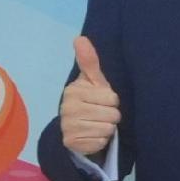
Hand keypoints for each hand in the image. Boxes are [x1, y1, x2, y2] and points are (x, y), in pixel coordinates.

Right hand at [57, 34, 122, 158]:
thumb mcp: (93, 81)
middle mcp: (67, 108)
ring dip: (107, 128)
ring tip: (97, 124)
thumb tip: (80, 38)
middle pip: (112, 114)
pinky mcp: (72, 143)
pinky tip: (92, 135)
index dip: (111, 100)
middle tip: (101, 114)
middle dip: (111, 115)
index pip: (111, 97)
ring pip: (107, 129)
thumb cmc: (90, 100)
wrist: (76, 128)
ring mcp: (68, 126)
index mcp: (73, 91)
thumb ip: (89, 61)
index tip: (102, 100)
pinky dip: (100, 140)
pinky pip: (100, 142)